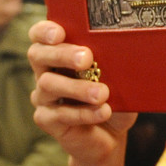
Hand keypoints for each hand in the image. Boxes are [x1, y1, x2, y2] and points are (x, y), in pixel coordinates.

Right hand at [28, 20, 135, 165]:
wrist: (112, 134)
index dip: (44, 31)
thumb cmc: (114, 98)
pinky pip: (60, 114)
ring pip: (48, 84)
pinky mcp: (47, 119)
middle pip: (39, 55)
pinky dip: (84, 113)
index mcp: (61, 54)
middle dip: (63, 54)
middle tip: (87, 58)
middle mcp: (47, 72)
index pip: (40, 35)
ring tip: (103, 93)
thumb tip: (126, 49)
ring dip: (78, 87)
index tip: (60, 33)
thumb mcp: (119, 77)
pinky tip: (104, 111)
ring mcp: (44, 96)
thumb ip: (115, 63)